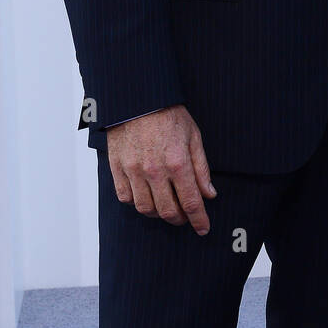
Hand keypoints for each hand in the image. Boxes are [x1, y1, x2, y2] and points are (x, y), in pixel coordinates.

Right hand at [107, 105, 215, 234]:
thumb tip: (209, 194)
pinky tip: (146, 196)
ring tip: (166, 207)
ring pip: (146, 209)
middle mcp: (155, 171)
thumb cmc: (168, 115)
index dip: (199, 220)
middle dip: (180, 219)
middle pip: (168, 211)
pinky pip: (125, 197)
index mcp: (178, 162)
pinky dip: (136, 203)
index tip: (203, 228)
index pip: (191, 202)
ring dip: (158, 214)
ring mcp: (134, 171)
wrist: (138, 99)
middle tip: (185, 217)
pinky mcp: (117, 168)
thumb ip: (201, 168)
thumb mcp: (193, 137)